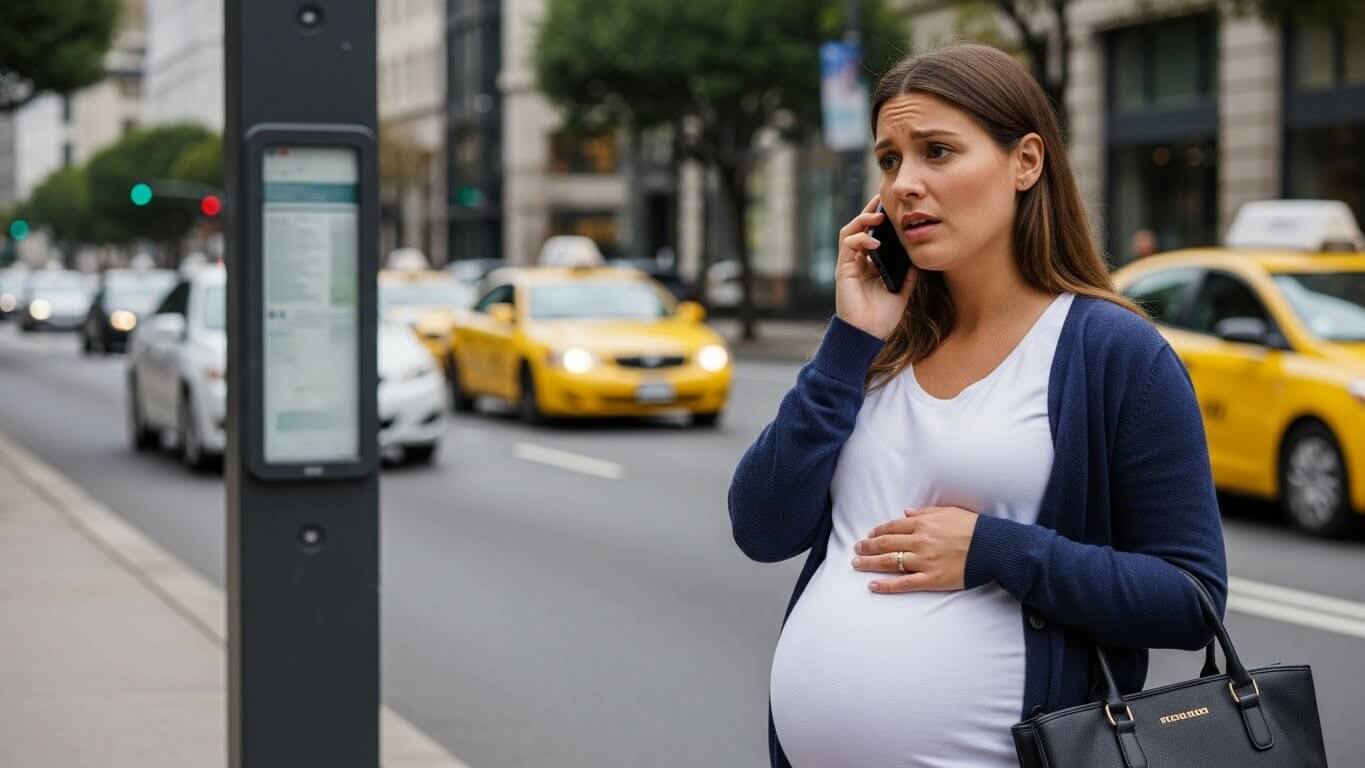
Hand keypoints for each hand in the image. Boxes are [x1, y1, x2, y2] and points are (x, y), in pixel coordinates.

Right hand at [835, 194, 915, 339]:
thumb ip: (909, 273)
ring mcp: (849, 264)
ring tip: (878, 216)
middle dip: (870, 212)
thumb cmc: (883, 316)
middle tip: (883, 200)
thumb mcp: (903, 290)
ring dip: (862, 220)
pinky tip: (874, 242)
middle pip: (860, 228)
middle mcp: (858, 261)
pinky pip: (848, 245)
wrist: (868, 334)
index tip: (893, 207)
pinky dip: (860, 239)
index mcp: (871, 264)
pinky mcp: (843, 270)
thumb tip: (920, 255)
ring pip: (850, 231)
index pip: (873, 235)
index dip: (880, 220)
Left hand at [851, 506, 979, 592]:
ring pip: (890, 562)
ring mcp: (924, 561)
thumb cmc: (973, 527)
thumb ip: (925, 511)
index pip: (892, 527)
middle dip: (868, 547)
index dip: (878, 531)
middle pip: (886, 544)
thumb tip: (906, 512)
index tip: (869, 535)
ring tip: (856, 565)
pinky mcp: (931, 579)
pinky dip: (887, 585)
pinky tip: (873, 586)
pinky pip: (904, 583)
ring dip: (870, 563)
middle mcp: (919, 542)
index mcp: (923, 524)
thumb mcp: (948, 511)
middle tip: (856, 550)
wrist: (992, 547)